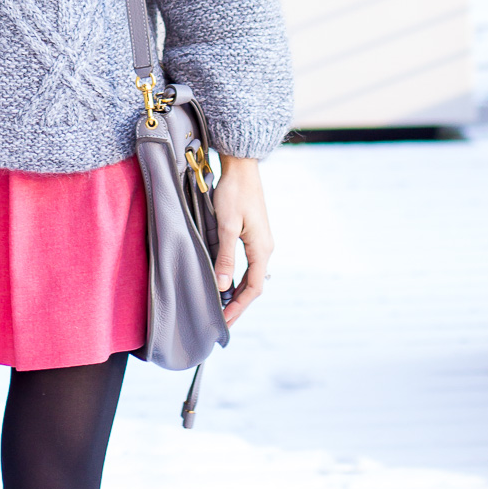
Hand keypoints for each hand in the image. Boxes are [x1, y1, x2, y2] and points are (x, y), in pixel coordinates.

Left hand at [213, 155, 273, 328]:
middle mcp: (265, 247)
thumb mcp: (227, 226)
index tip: (224, 322)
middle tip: (222, 320)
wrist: (242, 166)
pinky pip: (249, 263)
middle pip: (254, 285)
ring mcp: (261, 240)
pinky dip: (238, 276)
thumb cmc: (234, 193)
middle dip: (238, 304)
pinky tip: (227, 279)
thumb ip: (225, 257)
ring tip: (222, 305)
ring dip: (238, 291)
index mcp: (261, 249)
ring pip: (251, 274)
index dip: (238, 308)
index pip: (252, 289)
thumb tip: (222, 287)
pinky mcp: (254, 233)